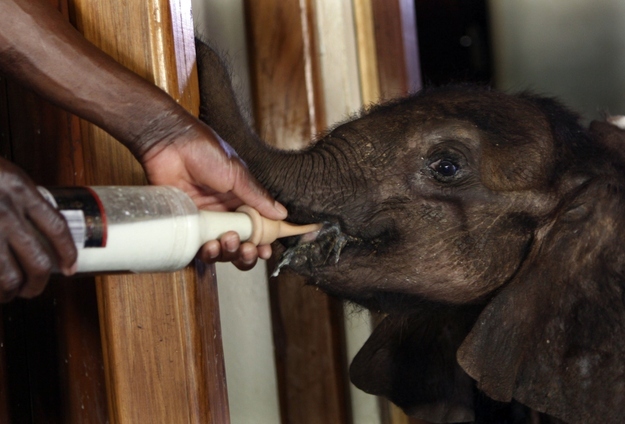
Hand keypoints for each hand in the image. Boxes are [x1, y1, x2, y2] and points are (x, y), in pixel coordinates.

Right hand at [0, 157, 76, 301]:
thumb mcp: (5, 176)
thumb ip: (24, 201)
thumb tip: (46, 238)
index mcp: (19, 189)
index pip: (57, 228)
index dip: (67, 253)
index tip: (69, 268)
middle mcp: (3, 210)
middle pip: (37, 261)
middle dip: (37, 283)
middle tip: (32, 289)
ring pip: (8, 277)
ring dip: (11, 291)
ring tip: (8, 293)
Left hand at [140, 119, 285, 269]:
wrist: (169, 143)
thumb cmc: (204, 150)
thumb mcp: (237, 173)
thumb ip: (257, 196)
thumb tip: (281, 213)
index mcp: (240, 202)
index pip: (255, 230)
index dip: (262, 243)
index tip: (266, 251)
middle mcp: (224, 214)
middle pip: (238, 245)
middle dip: (245, 253)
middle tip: (247, 249)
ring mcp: (204, 221)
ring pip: (219, 250)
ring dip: (227, 253)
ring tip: (227, 242)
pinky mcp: (185, 225)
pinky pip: (196, 248)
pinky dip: (205, 253)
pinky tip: (209, 246)